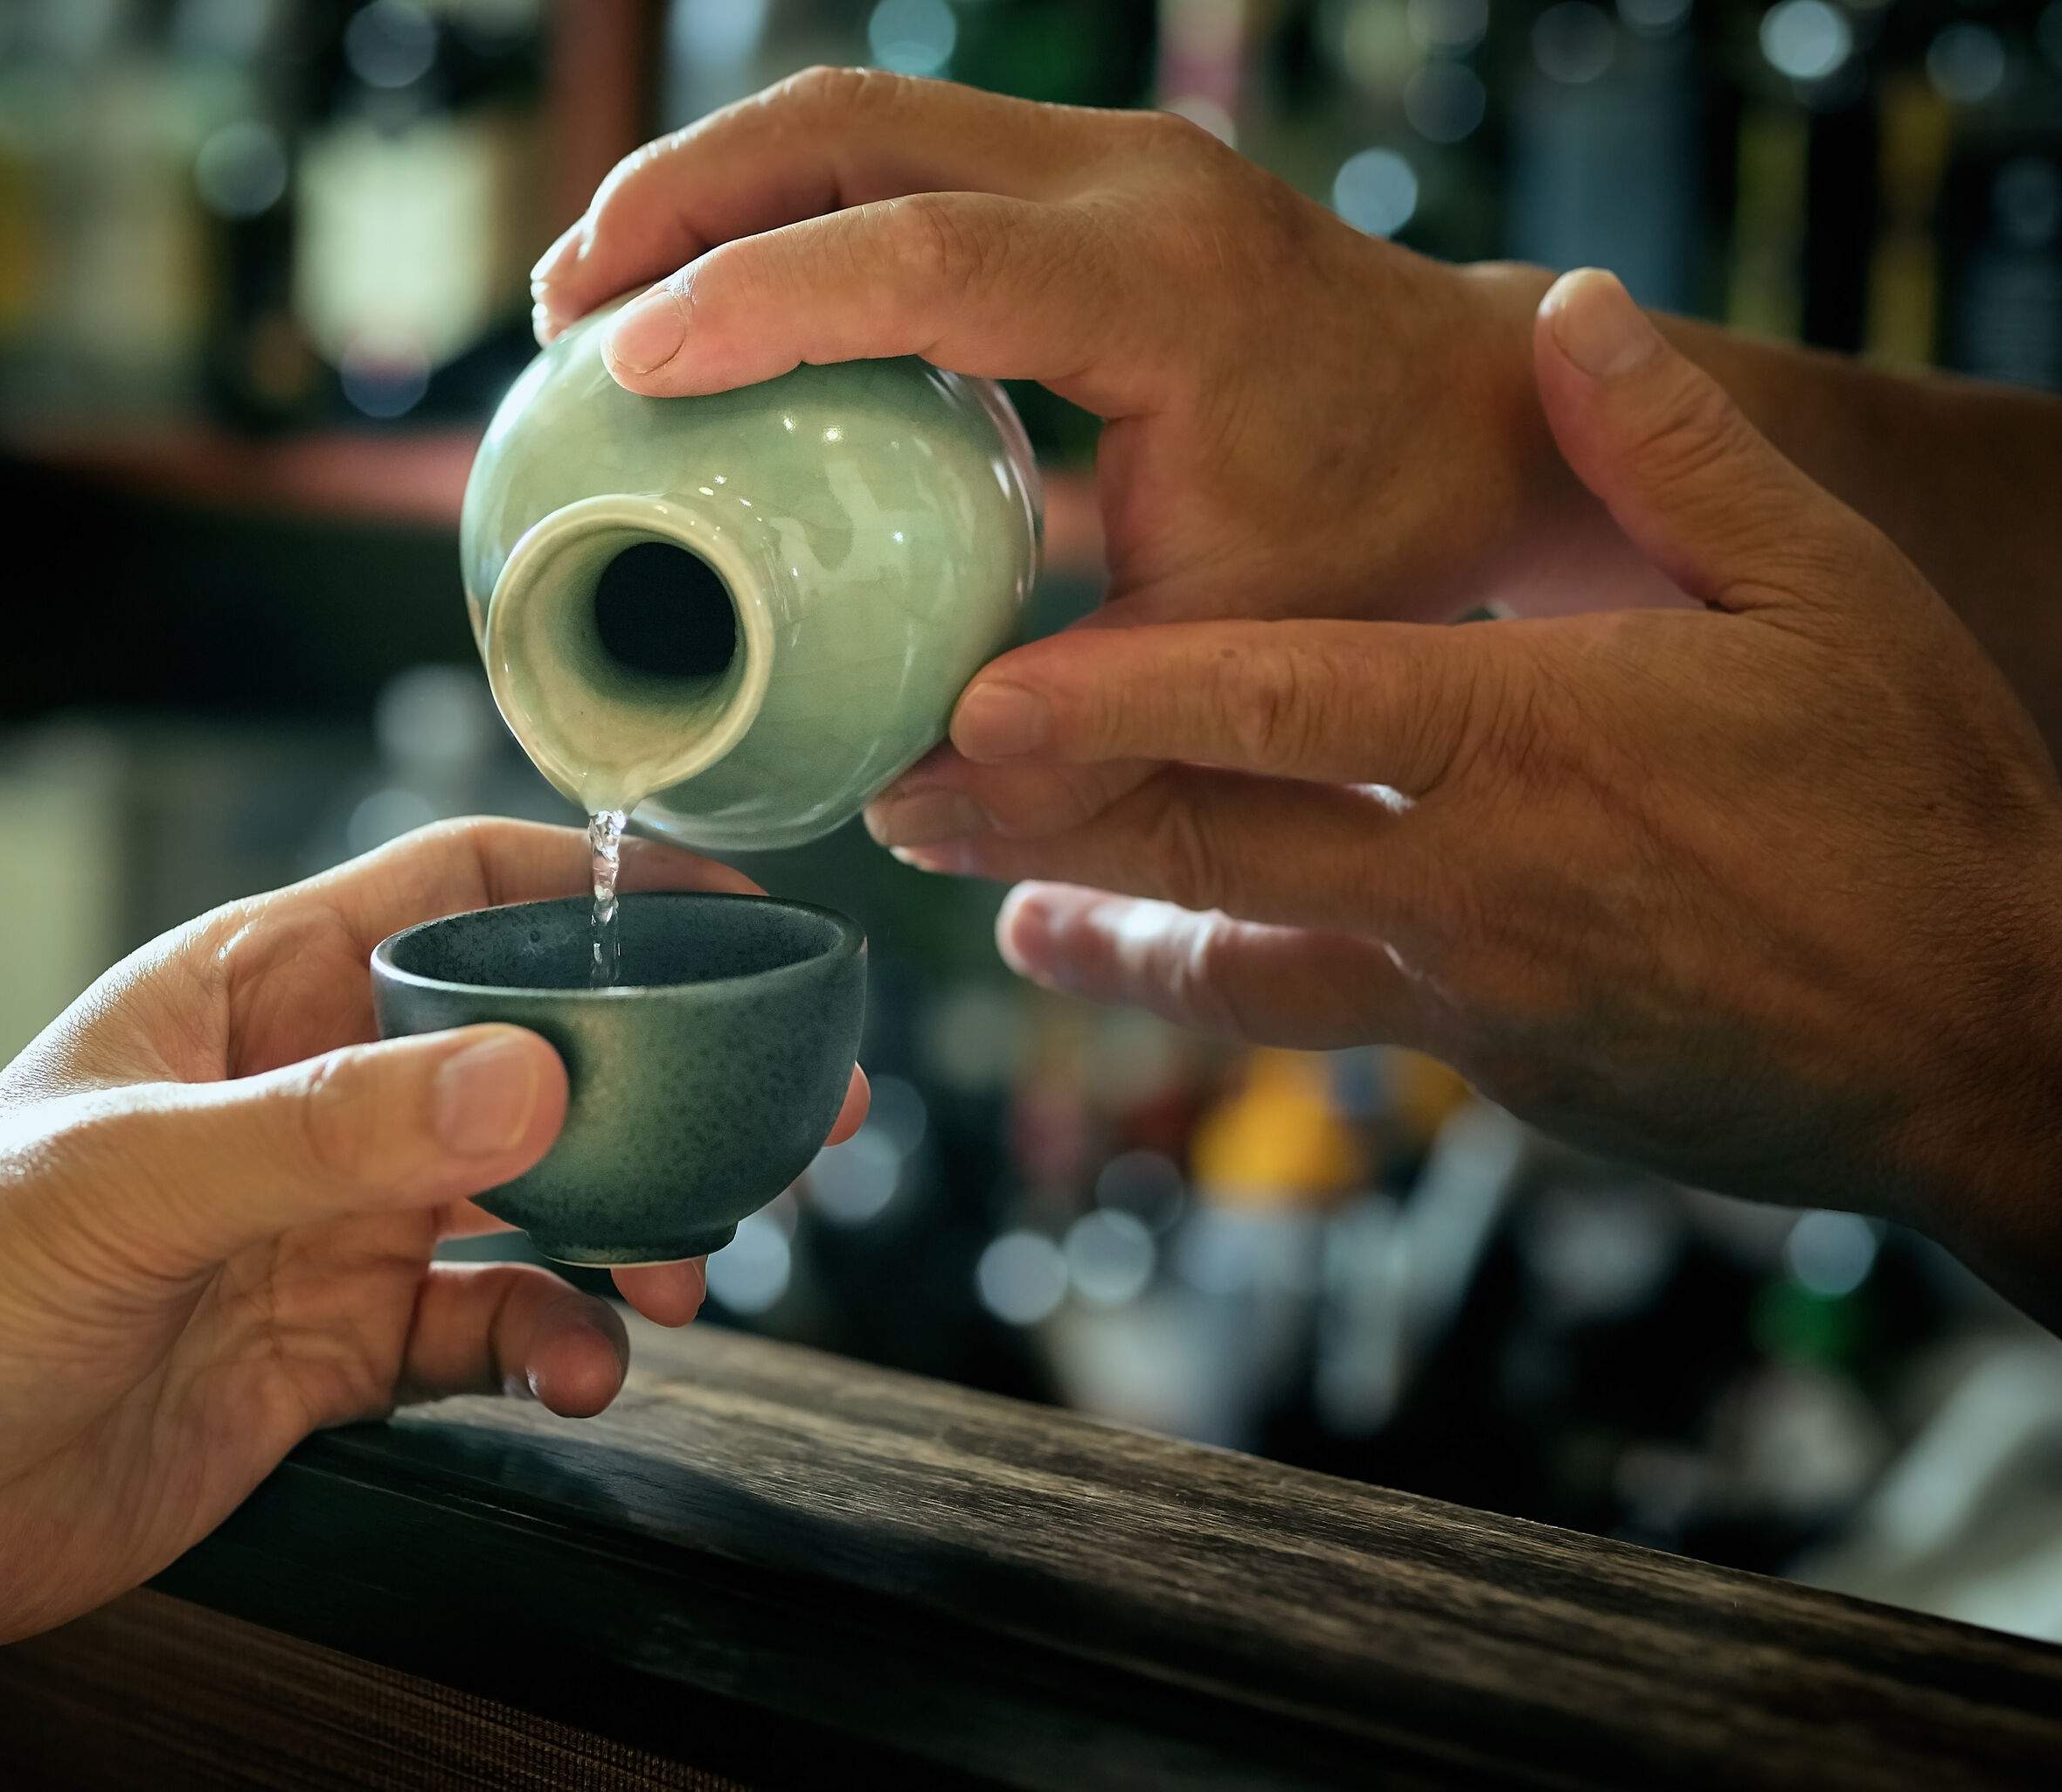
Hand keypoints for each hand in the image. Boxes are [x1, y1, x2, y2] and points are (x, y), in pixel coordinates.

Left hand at [0, 819, 866, 1712]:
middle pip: (529, 1051)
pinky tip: (584, 1371)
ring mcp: (329, 1226)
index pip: (450, 894)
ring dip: (628, 1229)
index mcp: (251, 994)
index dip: (590, 885)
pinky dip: (560, 1344)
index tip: (722, 908)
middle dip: (655, 1083)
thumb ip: (331, 1130)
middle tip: (779, 1117)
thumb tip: (531, 1078)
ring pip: (534, 1197)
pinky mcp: (336, 1350)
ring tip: (685, 1275)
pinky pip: (492, 1327)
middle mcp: (308, 1097)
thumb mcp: (128, 1180)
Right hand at [533, 69, 1566, 639]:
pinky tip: (715, 282)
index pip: (928, 260)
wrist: (1475, 406)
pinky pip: (894, 141)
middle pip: (854, 124)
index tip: (626, 358)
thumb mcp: (1236, 654)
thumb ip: (1081, 738)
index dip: (761, 299)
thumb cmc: (1372, 531)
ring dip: (714, 183)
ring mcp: (1101, 147)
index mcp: (1168, 289)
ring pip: (860, 111)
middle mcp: (1129, 177)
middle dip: (684, 200)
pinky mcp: (1076, 160)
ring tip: (598, 289)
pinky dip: (780, 197)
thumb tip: (899, 808)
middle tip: (565, 310)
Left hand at [891, 271, 2061, 1321]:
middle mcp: (1460, 875)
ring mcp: (1460, 987)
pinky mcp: (1482, 1059)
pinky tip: (1134, 959)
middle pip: (1202, 845)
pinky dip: (1214, 980)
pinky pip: (1314, 1013)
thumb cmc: (1917, 810)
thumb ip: (1677, 457)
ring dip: (1094, 928)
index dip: (1119, 703)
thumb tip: (1578, 314)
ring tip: (985, 907)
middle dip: (1036, 827)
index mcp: (1528, 736)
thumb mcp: (1826, 600)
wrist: (1986, 1045)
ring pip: (1230, 957)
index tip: (980, 701)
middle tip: (904, 803)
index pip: (1284, 706)